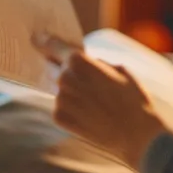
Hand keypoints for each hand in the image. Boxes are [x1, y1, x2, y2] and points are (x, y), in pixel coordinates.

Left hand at [34, 33, 168, 168]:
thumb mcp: (119, 69)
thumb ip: (96, 63)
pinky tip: (88, 114)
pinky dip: (69, 108)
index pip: (53, 46)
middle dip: (60, 69)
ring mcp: (60, 99)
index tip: (36, 38)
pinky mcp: (59, 117)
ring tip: (92, 101)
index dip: (43, 41)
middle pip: (52, 68)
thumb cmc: (132, 98)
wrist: (136, 134)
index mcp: (78, 61)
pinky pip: (59, 106)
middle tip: (77, 78)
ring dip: (68, 91)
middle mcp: (64, 78)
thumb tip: (87, 63)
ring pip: (57, 89)